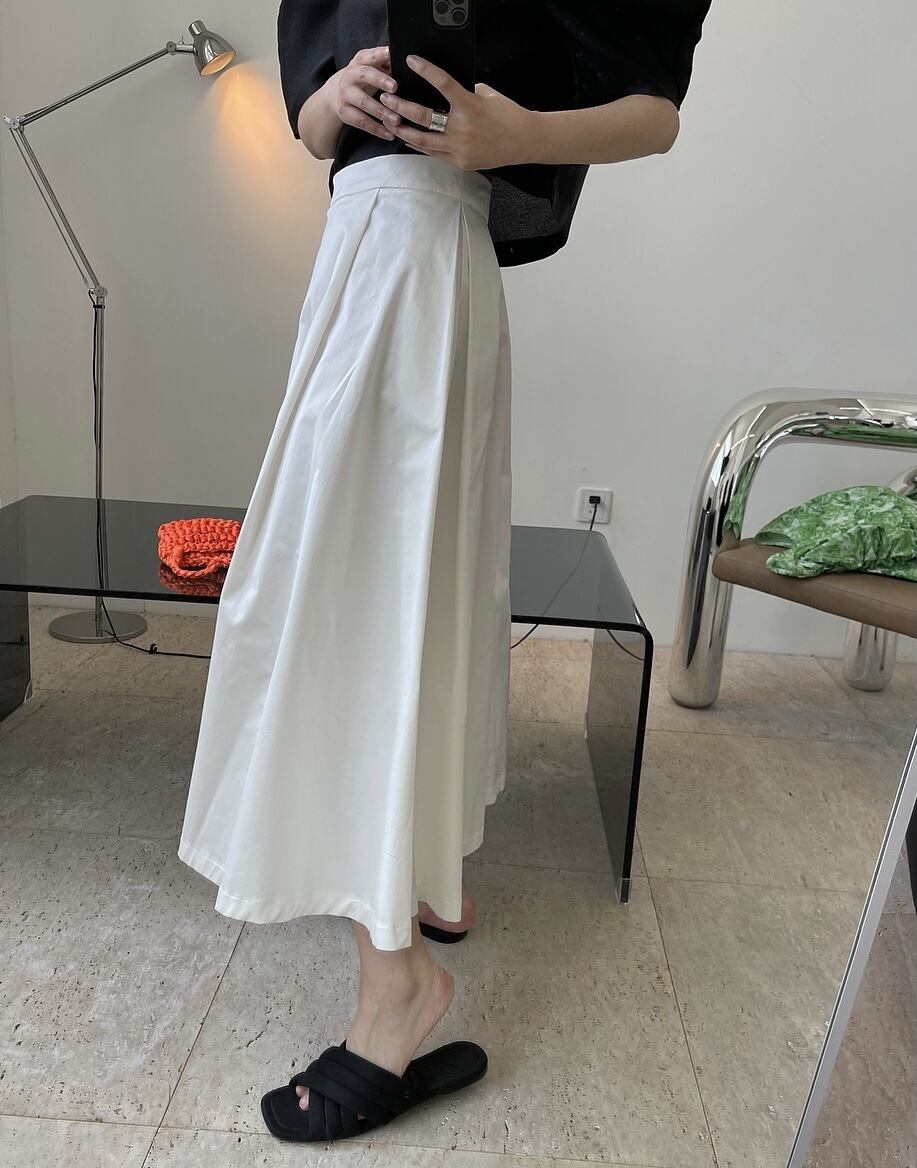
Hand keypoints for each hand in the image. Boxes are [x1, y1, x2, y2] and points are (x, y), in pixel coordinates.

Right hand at [326, 46, 398, 141]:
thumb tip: (410, 64)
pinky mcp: (345, 112)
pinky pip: (362, 122)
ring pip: (364, 103)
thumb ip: (386, 64)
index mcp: (360, 61)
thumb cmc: (364, 79)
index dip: (381, 54)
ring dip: (381, 112)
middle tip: (395, 88)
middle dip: (380, 81)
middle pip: (365, 75)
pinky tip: (390, 134)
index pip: (371, 55)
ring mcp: (346, 94)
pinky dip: (377, 129)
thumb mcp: (372, 67)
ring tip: (397, 120)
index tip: (392, 54)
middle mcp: (351, 75)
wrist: (335, 93)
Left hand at [378, 55, 536, 169]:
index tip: (411, 61)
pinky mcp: (461, 162)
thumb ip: (465, 93)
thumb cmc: (508, 115)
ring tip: (389, 120)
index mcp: (471, 106)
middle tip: (387, 98)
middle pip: (423, 117)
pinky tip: (407, 137)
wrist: (525, 142)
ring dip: (403, 130)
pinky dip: (419, 145)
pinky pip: (434, 154)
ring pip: (423, 141)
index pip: (443, 83)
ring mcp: (460, 149)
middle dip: (401, 106)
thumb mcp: (487, 96)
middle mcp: (463, 129)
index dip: (426, 70)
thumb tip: (445, 91)